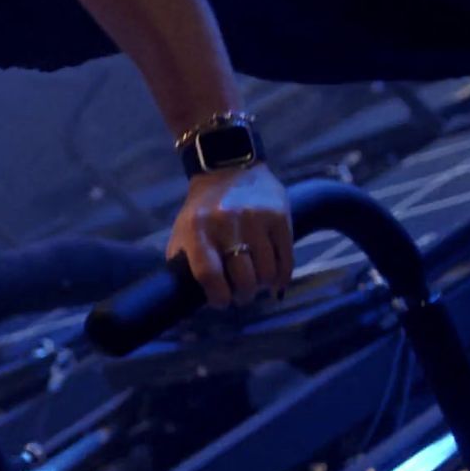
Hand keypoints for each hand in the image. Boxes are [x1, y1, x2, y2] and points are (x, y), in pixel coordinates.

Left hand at [167, 163, 292, 308]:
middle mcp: (227, 224)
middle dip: (243, 295)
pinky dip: (282, 276)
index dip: (217, 297)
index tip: (221, 302)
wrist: (229, 168)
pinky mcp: (280, 217)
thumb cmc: (202, 209)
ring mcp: (256, 220)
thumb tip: (191, 296)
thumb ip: (184, 261)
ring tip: (257, 285)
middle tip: (242, 295)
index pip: (208, 275)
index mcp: (197, 230)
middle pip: (243, 278)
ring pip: (267, 272)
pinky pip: (286, 259)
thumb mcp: (183, 231)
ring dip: (263, 286)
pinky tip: (275, 280)